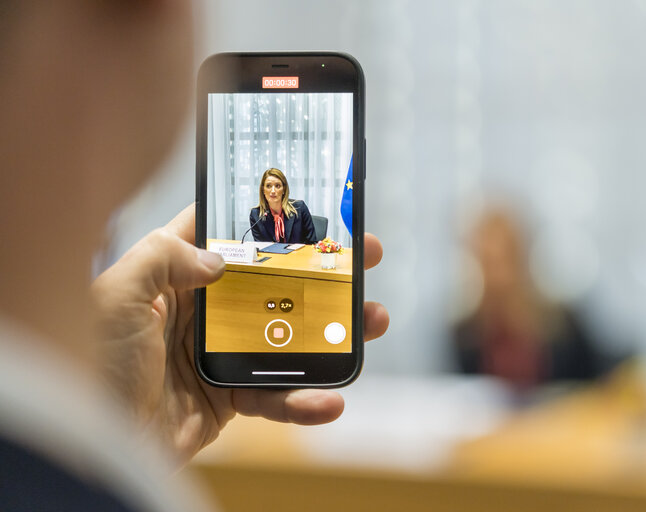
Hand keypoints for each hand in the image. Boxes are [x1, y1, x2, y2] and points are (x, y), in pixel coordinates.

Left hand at [91, 205, 388, 465]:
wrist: (93, 446)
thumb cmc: (92, 365)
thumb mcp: (116, 295)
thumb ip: (163, 259)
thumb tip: (219, 258)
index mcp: (169, 277)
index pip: (221, 234)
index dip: (263, 217)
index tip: (307, 205)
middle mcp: (199, 311)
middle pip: (271, 282)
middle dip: (320, 269)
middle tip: (363, 256)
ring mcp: (219, 354)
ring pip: (287, 335)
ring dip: (333, 331)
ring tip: (373, 320)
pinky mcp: (230, 398)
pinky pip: (276, 396)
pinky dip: (304, 401)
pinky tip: (330, 399)